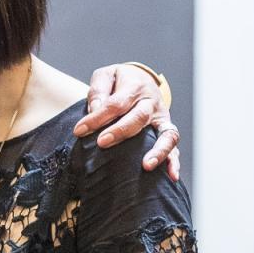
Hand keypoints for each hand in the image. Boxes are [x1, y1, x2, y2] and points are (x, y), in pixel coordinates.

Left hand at [73, 63, 180, 181]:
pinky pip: (174, 147)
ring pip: (166, 134)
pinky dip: (174, 162)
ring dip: (158, 151)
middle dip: (121, 131)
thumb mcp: (106, 76)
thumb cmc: (119, 82)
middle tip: (102, 143)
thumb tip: (95, 110)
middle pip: (139, 118)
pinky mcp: (166, 131)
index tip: (79, 130)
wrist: (140, 80)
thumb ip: (99, 91)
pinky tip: (171, 176)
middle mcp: (152, 104)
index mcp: (135, 87)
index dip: (97, 117)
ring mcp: (162, 119)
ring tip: (146, 166)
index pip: (116, 104)